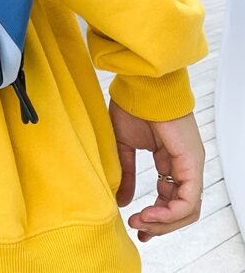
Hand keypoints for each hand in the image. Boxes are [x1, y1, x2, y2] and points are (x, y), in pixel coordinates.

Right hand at [108, 99, 204, 241]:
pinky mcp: (192, 163)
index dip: (155, 217)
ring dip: (164, 223)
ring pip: (188, 210)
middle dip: (159, 225)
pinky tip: (149, 213)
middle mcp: (185, 165)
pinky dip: (169, 213)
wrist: (140, 85)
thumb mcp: (124, 146)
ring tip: (140, 222)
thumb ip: (126, 174)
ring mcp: (192, 165)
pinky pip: (188, 200)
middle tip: (138, 229)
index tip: (136, 225)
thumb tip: (122, 202)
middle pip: (181, 210)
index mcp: (171, 160)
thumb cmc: (133, 105)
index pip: (170, 199)